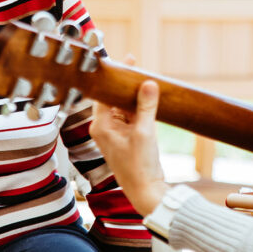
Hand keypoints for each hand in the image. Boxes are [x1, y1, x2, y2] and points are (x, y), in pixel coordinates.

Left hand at [90, 80, 169, 215]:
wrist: (146, 190)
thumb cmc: (139, 166)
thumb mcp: (144, 132)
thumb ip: (146, 106)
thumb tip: (148, 83)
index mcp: (100, 125)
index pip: (105, 93)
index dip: (117, 77)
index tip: (128, 62)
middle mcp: (104, 128)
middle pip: (115, 99)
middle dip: (128, 87)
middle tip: (140, 71)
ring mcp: (115, 133)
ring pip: (125, 107)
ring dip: (136, 98)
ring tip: (149, 83)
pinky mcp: (127, 138)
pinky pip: (132, 117)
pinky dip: (141, 109)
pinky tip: (151, 100)